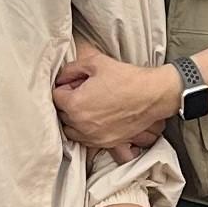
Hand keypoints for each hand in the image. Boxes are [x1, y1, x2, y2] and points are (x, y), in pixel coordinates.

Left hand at [56, 48, 183, 155]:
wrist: (152, 95)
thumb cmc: (126, 78)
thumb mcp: (96, 63)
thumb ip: (72, 69)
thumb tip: (62, 78)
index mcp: (74, 104)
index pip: (55, 96)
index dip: (65, 87)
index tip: (76, 83)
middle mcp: (80, 124)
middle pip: (61, 115)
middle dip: (68, 103)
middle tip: (83, 93)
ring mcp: (93, 136)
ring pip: (71, 130)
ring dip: (74, 120)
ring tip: (89, 107)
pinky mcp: (105, 143)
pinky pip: (86, 140)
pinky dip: (86, 131)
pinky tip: (97, 119)